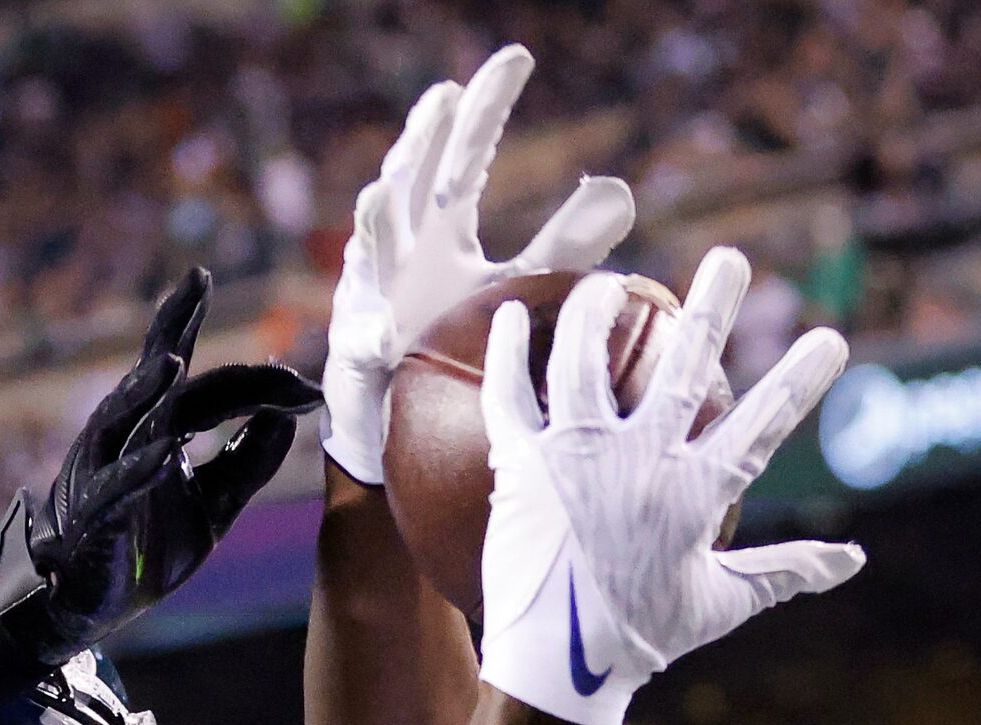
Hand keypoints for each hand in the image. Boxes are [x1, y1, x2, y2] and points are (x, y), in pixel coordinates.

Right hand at [0, 268, 321, 665]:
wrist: (95, 601)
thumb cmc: (149, 543)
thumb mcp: (214, 502)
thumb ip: (247, 461)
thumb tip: (286, 415)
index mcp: (158, 427)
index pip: (207, 387)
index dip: (255, 382)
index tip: (307, 388)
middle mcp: (126, 435)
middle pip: (158, 379)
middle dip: (179, 337)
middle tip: (199, 293)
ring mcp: (104, 471)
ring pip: (122, 420)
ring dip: (145, 390)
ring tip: (171, 360)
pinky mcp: (95, 517)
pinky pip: (115, 490)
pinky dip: (139, 471)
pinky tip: (166, 452)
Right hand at [321, 43, 635, 485]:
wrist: (406, 408)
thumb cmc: (454, 337)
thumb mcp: (516, 284)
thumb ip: (563, 243)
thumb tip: (622, 192)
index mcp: (440, 229)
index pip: (465, 157)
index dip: (487, 109)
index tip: (518, 58)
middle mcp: (403, 252)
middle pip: (412, 181)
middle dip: (425, 140)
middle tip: (447, 95)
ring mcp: (373, 296)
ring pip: (371, 251)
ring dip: (375, 225)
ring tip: (381, 193)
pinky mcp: (359, 353)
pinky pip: (363, 344)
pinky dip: (369, 336)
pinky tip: (381, 330)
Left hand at [476, 252, 864, 724]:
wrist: (555, 667)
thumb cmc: (639, 638)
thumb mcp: (720, 604)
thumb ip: (786, 570)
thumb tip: (854, 560)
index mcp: (696, 493)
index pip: (764, 424)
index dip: (801, 379)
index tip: (830, 338)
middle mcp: (640, 461)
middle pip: (685, 364)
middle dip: (714, 305)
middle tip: (730, 257)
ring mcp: (577, 458)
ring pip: (587, 360)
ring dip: (598, 311)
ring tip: (607, 284)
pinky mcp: (522, 466)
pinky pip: (510, 395)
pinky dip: (508, 352)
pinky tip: (508, 313)